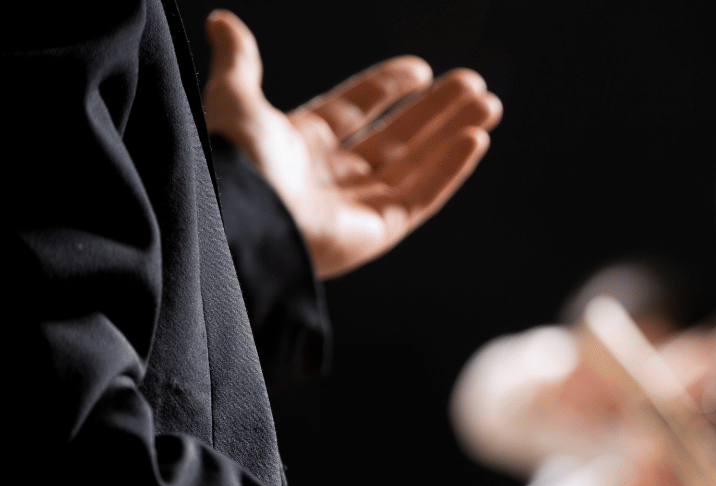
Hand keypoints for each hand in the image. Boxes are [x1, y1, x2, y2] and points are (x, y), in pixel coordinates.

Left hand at [201, 10, 502, 278]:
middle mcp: (333, 175)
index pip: (356, 109)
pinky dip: (450, 168)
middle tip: (474, 85)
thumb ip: (239, 60)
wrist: (242, 218)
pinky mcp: (379, 231)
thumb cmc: (233, 162)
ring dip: (454, 132)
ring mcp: (358, 205)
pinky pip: (423, 196)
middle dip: (437, 110)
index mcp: (301, 144)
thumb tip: (222, 21)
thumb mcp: (233, 98)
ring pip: (418, 163)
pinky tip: (476, 139)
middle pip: (397, 136)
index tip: (422, 68)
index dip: (389, 85)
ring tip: (490, 105)